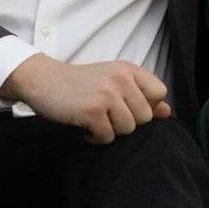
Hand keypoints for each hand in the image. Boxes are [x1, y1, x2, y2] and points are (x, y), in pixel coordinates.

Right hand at [2, 54, 172, 144]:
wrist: (42, 80)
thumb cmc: (79, 84)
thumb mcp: (112, 81)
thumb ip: (141, 95)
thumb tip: (167, 111)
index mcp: (128, 69)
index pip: (160, 93)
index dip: (147, 106)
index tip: (126, 107)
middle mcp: (121, 78)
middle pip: (145, 117)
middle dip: (126, 122)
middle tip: (104, 114)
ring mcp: (107, 94)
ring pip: (128, 129)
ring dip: (110, 131)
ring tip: (94, 120)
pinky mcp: (92, 111)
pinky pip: (108, 137)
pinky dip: (95, 138)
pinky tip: (84, 126)